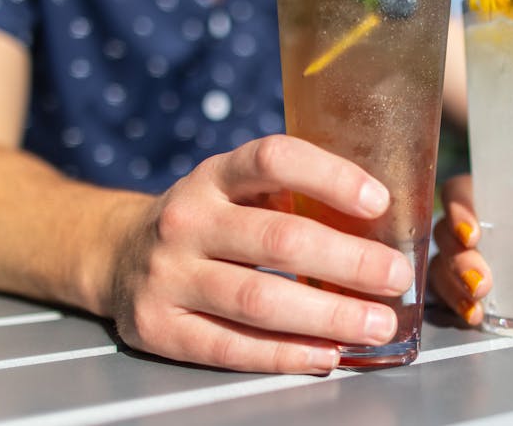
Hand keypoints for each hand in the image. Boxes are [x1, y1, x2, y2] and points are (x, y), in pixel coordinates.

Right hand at [106, 135, 414, 373]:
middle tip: (395, 276)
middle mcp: (187, 218)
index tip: (379, 201)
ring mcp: (167, 274)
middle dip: (348, 260)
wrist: (117, 254)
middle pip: (278, 238)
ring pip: (259, 299)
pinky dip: (286, 354)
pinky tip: (326, 354)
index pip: (274, 159)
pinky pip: (231, 346)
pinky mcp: (159, 325)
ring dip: (328, 316)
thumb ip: (289, 197)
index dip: (330, 176)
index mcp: (215, 175)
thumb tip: (381, 227)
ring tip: (377, 324)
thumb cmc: (205, 221)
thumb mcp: (235, 190)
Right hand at [428, 174, 512, 326]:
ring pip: (442, 265)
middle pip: (445, 235)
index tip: (473, 234)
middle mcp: (464, 220)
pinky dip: (457, 303)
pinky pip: (447, 289)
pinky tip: (473, 317)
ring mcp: (459, 251)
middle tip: (483, 282)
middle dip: (459, 261)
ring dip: (454, 287)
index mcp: (485, 192)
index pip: (457, 192)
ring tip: (477, 307)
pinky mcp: (460, 278)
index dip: (458, 211)